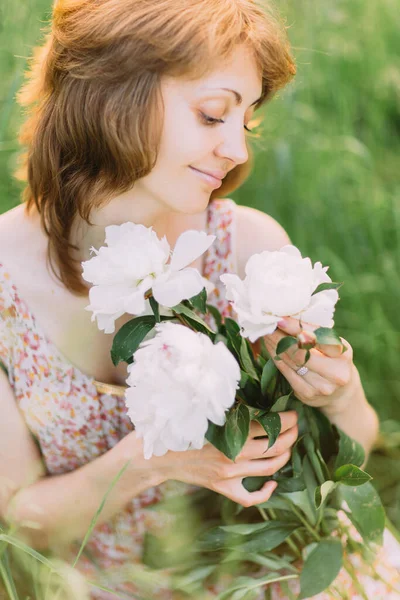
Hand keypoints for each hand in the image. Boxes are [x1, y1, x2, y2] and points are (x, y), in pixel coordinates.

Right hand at [154, 411, 297, 506]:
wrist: (157, 456)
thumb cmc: (178, 428)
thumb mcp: (204, 413)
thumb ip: (228, 407)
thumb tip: (252, 395)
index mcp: (230, 434)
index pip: (270, 426)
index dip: (288, 420)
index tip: (294, 413)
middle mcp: (234, 456)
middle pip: (276, 447)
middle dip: (292, 435)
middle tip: (297, 426)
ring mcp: (230, 475)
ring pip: (270, 469)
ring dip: (286, 456)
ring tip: (289, 445)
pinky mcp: (223, 488)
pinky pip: (251, 497)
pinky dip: (266, 492)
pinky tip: (273, 483)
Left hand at [263, 317, 354, 413]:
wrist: (341, 393)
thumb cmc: (334, 361)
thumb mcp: (332, 344)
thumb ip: (315, 332)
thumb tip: (287, 317)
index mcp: (343, 355)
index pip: (316, 338)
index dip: (296, 328)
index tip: (280, 319)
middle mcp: (334, 373)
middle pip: (300, 352)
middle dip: (280, 337)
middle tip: (268, 326)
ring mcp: (320, 386)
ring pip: (291, 362)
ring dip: (275, 346)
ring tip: (266, 334)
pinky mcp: (306, 394)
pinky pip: (286, 372)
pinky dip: (276, 358)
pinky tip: (270, 348)